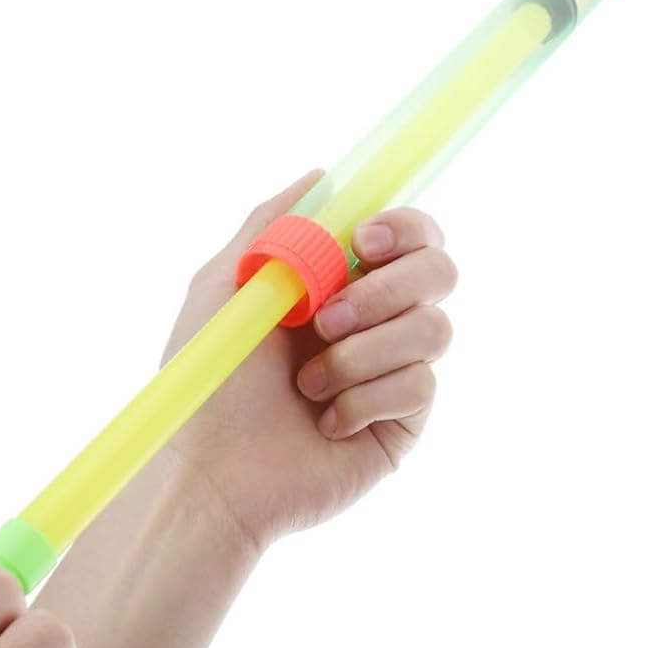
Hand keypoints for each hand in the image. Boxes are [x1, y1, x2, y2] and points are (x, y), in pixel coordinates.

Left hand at [162, 171, 457, 552]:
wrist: (210, 471)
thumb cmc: (207, 381)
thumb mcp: (225, 284)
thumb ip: (273, 223)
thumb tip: (324, 176)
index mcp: (340, 280)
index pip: (410, 234)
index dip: (404, 227)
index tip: (363, 242)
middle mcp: (376, 320)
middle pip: (440, 271)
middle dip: (385, 291)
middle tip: (324, 320)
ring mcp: (394, 371)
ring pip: (434, 330)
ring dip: (362, 352)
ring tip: (307, 382)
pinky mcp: (404, 423)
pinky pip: (420, 386)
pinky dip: (364, 398)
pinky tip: (325, 422)